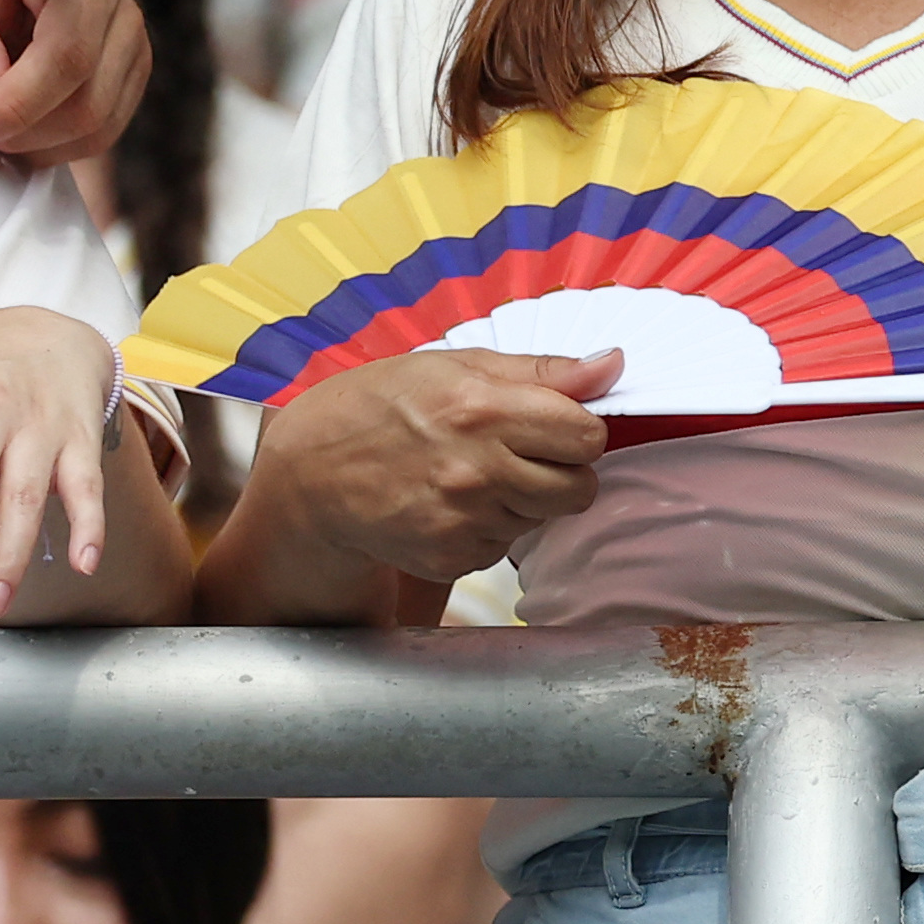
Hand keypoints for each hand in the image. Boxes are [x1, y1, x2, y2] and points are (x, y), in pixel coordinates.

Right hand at [256, 345, 620, 585]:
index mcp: (483, 409)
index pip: (588, 435)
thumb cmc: (382, 408)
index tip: (552, 426)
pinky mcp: (451, 557)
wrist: (310, 474)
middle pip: (579, 487)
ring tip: (472, 474)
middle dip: (560, 471)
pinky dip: (488, 527)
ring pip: (542, 518)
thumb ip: (542, 372)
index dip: (576, 430)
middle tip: (518, 454)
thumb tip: (613, 366)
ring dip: (522, 500)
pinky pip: (503, 546)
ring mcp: (463, 520)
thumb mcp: (455, 366)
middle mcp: (477, 469)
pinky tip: (450, 503)